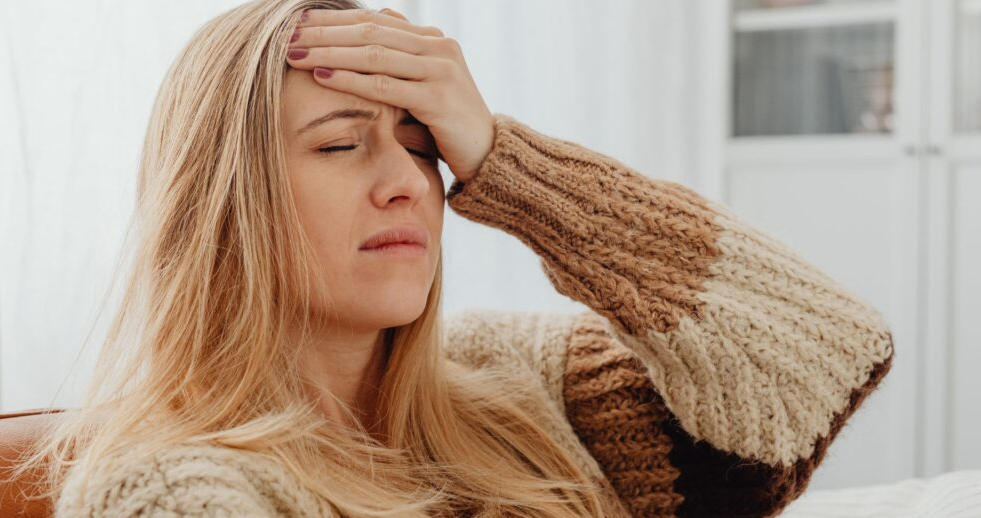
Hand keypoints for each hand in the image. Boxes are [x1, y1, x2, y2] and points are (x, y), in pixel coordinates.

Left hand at [288, 8, 494, 182]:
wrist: (488, 155)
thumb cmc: (450, 123)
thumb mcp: (428, 82)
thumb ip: (406, 50)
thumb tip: (382, 16)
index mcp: (433, 40)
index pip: (373, 21)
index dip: (333, 20)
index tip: (296, 23)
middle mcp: (438, 48)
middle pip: (369, 32)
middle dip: (324, 33)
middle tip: (286, 36)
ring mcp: (441, 71)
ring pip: (374, 54)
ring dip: (330, 52)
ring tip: (295, 54)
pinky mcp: (438, 99)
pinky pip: (385, 86)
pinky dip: (350, 80)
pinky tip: (323, 77)